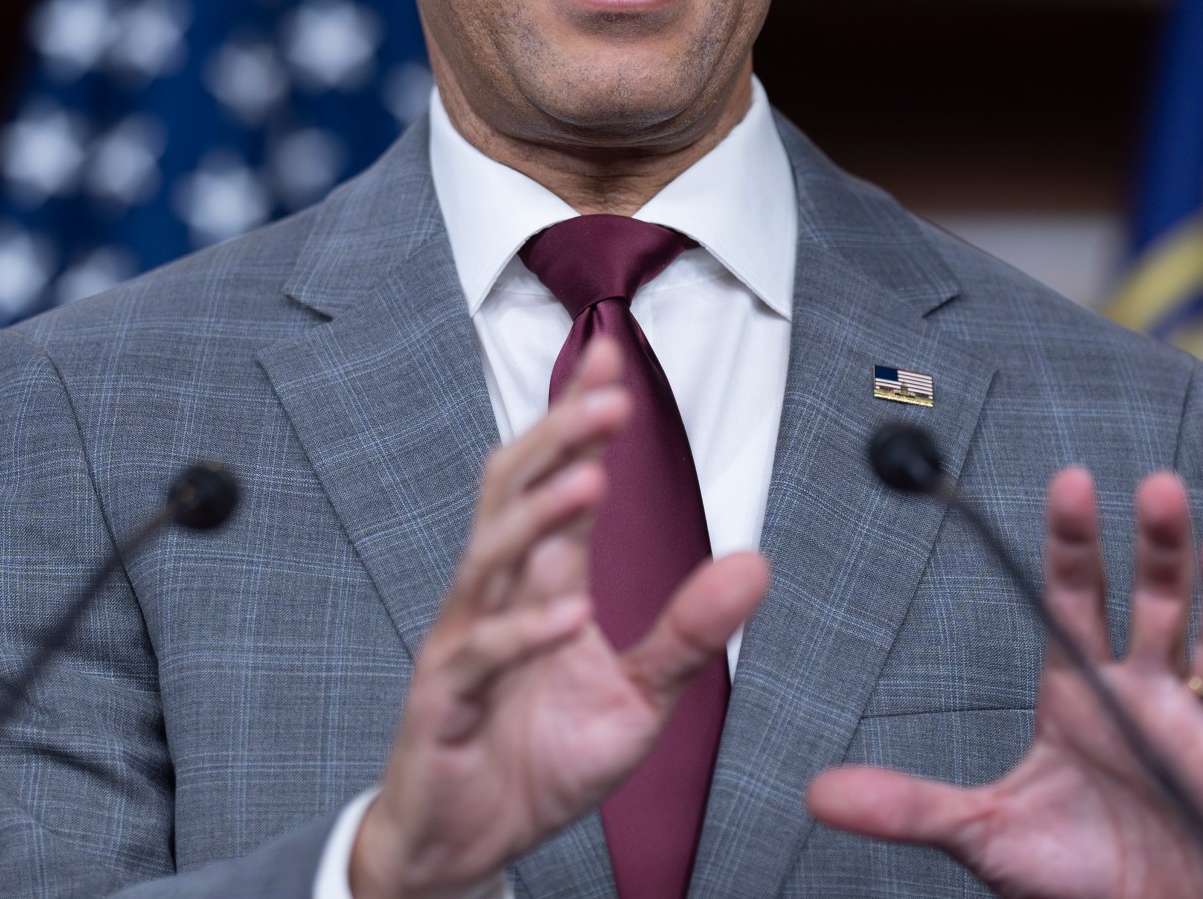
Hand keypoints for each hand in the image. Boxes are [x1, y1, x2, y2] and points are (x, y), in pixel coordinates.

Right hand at [349, 339, 771, 898]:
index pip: (555, 478)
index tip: (613, 358)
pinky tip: (565, 612)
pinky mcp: (446, 702)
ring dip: (540, 514)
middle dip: (559, 438)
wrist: (467, 844)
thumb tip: (757, 564)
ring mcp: (464, 645)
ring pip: (490, 558)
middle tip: (609, 395)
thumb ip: (691, 631)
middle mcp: (495, 597)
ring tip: (591, 476)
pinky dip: (524, 632)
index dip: (579, 418)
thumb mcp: (639, 695)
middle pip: (513, 492)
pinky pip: (482, 656)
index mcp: (539, 583)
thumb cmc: (540, 758)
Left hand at [806, 469, 1202, 898]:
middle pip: (1156, 604)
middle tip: (1158, 488)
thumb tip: (818, 792)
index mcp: (1083, 690)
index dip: (1075, 543)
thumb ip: (909, 806)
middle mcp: (1147, 694)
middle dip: (1158, 548)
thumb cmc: (1072, 873)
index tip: (1070, 482)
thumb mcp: (984, 835)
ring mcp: (1201, 734)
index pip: (1076, 599)